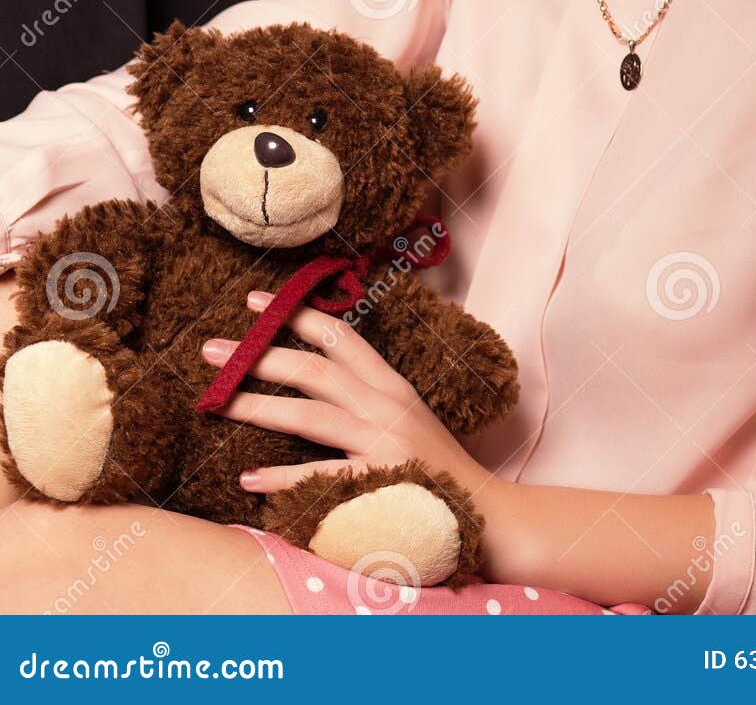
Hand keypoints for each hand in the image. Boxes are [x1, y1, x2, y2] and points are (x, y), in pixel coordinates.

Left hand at [200, 290, 493, 499]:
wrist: (484, 512)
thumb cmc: (436, 467)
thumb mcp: (407, 417)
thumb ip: (367, 396)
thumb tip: (317, 377)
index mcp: (391, 386)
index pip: (341, 338)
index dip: (297, 316)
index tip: (256, 301)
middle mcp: (386, 406)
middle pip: (315, 370)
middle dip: (261, 355)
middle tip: (213, 349)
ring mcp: (382, 444)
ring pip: (311, 415)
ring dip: (259, 406)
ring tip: (217, 400)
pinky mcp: (378, 484)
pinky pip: (321, 477)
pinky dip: (283, 479)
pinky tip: (250, 479)